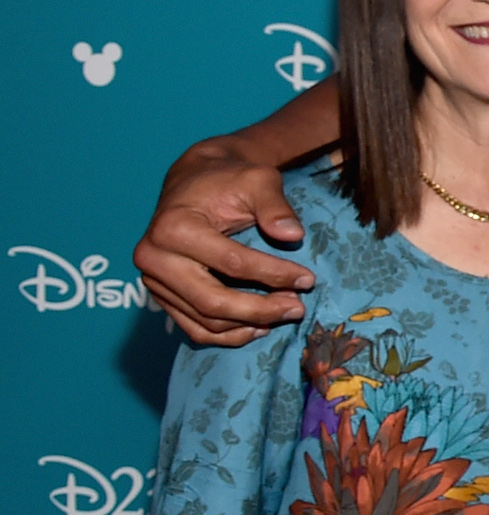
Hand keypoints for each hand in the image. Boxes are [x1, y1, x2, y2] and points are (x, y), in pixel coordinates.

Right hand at [133, 138, 311, 345]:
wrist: (195, 183)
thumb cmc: (228, 180)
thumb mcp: (256, 179)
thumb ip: (275, 206)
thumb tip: (294, 236)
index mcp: (173, 228)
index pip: (232, 263)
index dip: (274, 274)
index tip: (308, 279)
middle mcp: (154, 258)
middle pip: (213, 301)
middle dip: (261, 310)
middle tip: (298, 308)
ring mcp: (153, 280)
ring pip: (204, 320)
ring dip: (249, 324)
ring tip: (285, 313)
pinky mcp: (160, 295)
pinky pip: (193, 328)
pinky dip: (227, 335)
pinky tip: (258, 328)